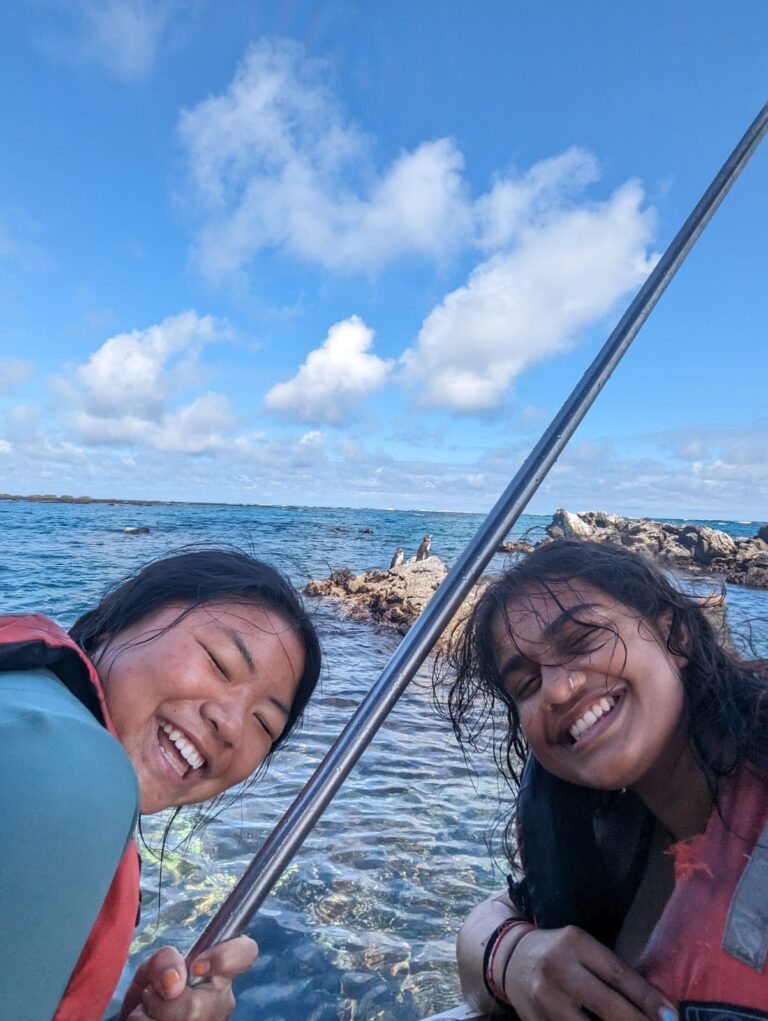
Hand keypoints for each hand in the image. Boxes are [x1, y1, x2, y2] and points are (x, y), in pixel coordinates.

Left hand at [119, 936, 258, 1020]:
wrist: (142, 1014)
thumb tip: (174, 981)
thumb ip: (165, 960)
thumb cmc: (155, 988)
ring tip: (148, 1011)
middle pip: (197, 1005)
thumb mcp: (154, 965)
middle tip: (151, 995)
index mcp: (219, 971)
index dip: (226, 956)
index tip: (196, 966)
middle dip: (162, 1004)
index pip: (245, 953)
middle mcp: (221, 1001)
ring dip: (150, 1017)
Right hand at [504, 926, 676, 1020]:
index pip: (618, 974)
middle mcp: (559, 969)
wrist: (509, 958)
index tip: (671, 1017)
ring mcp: (546, 999)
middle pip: (608, 1005)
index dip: (647, 998)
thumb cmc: (556, 952)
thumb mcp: (580, 947)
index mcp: (575, 943)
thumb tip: (654, 1003)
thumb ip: (608, 969)